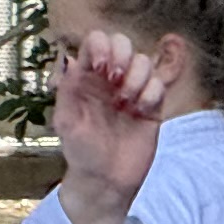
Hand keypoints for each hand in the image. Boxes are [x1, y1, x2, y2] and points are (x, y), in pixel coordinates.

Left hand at [46, 28, 169, 223]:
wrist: (105, 182)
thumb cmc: (81, 153)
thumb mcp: (66, 121)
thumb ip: (67, 88)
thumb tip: (70, 58)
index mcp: (87, 78)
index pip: (96, 42)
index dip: (102, 45)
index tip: (102, 67)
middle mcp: (110, 80)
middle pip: (123, 43)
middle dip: (123, 55)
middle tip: (116, 81)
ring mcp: (132, 91)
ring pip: (143, 61)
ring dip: (137, 78)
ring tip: (126, 104)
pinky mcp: (152, 106)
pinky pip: (158, 84)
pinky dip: (151, 93)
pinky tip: (140, 112)